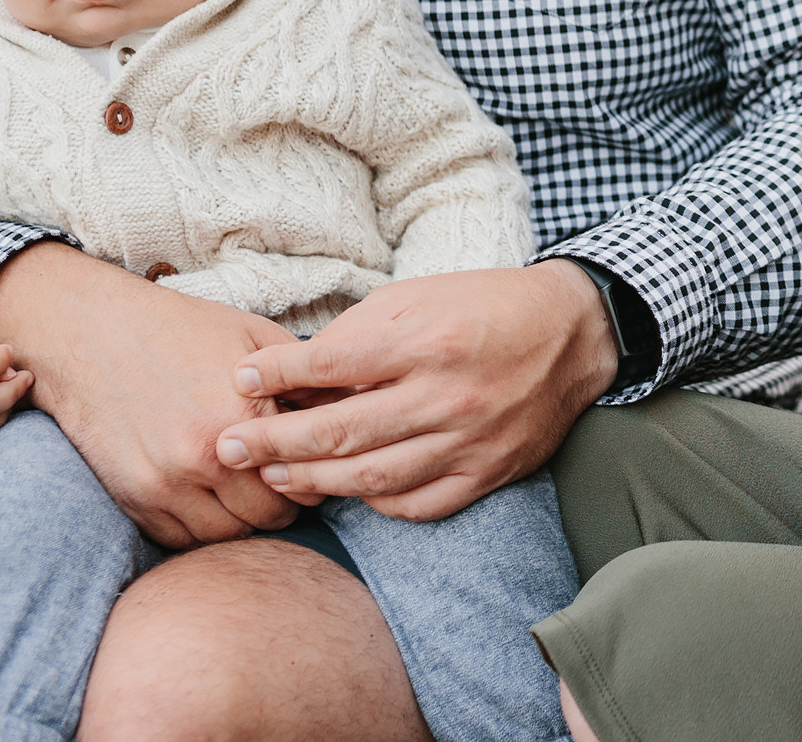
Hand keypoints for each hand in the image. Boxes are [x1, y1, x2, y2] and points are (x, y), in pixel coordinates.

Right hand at [0, 242, 305, 547]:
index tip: (315, 463)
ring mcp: (165, 483)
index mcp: (244, 414)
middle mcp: (205, 456)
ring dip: (247, 520)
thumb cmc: (181, 329)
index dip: (317, 472)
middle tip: (286, 481)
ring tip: (251, 492)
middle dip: (287, 501)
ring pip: (230, 536)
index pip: (307, 476)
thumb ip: (307, 378)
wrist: (91, 334)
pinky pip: (183, 540)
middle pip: (273, 515)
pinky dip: (204, 529)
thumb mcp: (255, 337)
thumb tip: (356, 404)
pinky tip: (213, 500)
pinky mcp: (134, 498)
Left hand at [213, 261, 617, 520]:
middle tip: (227, 447)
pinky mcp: (489, 472)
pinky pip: (419, 505)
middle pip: (341, 432)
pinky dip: (376, 503)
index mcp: (428, 341)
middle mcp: (448, 395)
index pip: (332, 365)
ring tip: (275, 473)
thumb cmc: (486, 306)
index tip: (240, 380)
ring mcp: (470, 441)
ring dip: (313, 479)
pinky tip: (348, 490)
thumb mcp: (419, 296)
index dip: (277, 375)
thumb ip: (358, 336)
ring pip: (373, 479)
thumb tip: (296, 374)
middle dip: (273, 441)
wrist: (574, 332)